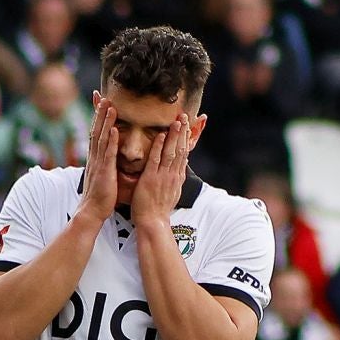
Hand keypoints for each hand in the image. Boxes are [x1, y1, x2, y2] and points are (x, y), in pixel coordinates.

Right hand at [76, 94, 117, 220]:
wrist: (91, 212)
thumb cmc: (100, 196)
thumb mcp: (103, 175)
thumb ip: (106, 164)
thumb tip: (110, 156)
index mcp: (95, 158)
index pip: (96, 133)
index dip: (98, 117)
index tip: (100, 103)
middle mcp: (94, 158)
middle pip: (96, 130)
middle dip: (100, 113)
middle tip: (103, 96)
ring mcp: (98, 164)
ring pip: (101, 138)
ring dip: (105, 121)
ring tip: (109, 106)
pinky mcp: (104, 172)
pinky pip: (108, 153)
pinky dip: (111, 140)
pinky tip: (114, 129)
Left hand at [130, 111, 193, 227]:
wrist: (152, 223)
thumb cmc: (157, 210)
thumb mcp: (171, 192)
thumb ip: (175, 178)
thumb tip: (180, 166)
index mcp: (177, 178)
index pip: (185, 154)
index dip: (187, 139)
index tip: (188, 126)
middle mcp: (173, 175)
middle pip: (181, 149)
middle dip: (183, 132)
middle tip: (185, 116)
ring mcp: (163, 176)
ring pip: (171, 152)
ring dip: (175, 135)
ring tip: (177, 120)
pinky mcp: (151, 179)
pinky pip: (156, 159)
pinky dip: (159, 146)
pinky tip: (161, 135)